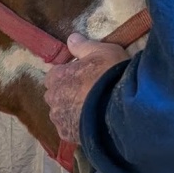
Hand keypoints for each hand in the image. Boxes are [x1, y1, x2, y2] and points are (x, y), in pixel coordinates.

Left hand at [44, 34, 127, 153]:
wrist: (121, 106)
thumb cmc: (110, 74)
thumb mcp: (101, 51)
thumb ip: (83, 46)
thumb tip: (71, 38)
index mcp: (56, 77)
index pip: (54, 75)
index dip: (68, 75)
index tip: (83, 76)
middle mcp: (52, 99)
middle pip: (56, 95)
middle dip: (67, 94)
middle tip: (88, 93)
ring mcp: (59, 118)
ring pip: (61, 113)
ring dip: (71, 110)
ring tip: (92, 109)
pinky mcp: (67, 134)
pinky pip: (68, 128)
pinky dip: (76, 125)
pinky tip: (91, 122)